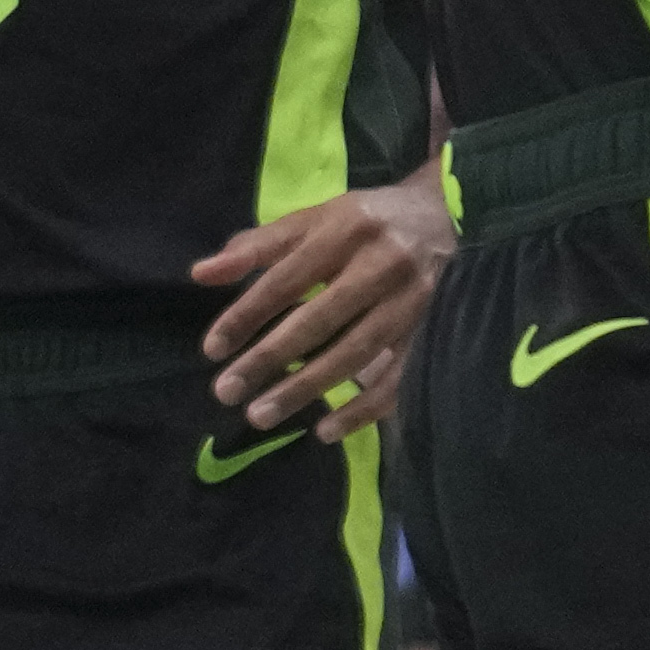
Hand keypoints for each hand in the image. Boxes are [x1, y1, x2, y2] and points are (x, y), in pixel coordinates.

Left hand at [196, 173, 451, 430]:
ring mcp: (410, 301)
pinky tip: (325, 431)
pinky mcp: (433, 331)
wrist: (449, 218)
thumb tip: (201, 274)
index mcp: (343, 229)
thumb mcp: (314, 219)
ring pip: (353, 353)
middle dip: (269, 359)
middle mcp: (378, 265)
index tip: (212, 350)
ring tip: (261, 415)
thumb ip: (258, 246)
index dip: (247, 314)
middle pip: (317, 320)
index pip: (285, 279)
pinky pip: (397, 379)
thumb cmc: (366, 222)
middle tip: (226, 392)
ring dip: (305, 389)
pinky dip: (361, 410)